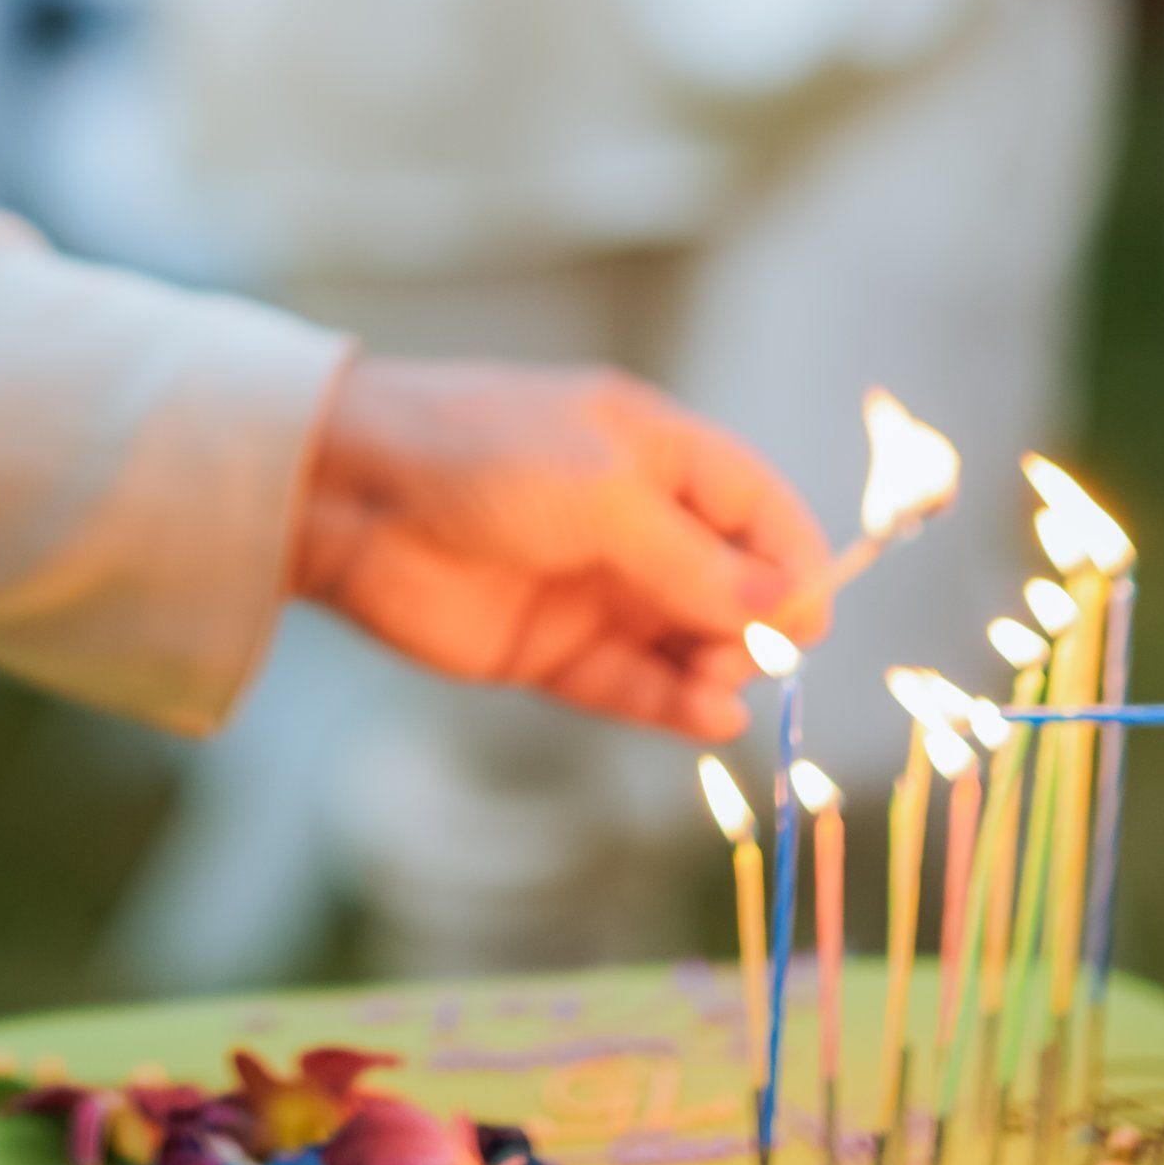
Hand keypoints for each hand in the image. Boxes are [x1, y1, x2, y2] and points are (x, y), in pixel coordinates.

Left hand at [292, 360, 827, 741]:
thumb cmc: (478, 457)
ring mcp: (593, 588)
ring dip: (718, 669)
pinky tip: (707, 713)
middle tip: (744, 651)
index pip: (758, 508)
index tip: (814, 617)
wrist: (349, 494)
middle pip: (734, 586)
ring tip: (717, 684)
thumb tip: (788, 606)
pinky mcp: (552, 649)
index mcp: (655, 451)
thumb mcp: (602, 492)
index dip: (796, 560)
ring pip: (688, 643)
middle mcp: (634, 520)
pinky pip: (633, 684)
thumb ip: (694, 558)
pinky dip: (674, 703)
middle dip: (756, 623)